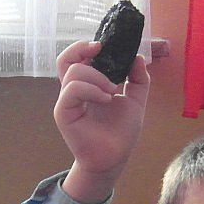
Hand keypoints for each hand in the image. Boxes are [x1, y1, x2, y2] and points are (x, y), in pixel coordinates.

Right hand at [54, 40, 151, 203]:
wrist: (115, 157)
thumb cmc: (121, 132)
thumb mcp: (136, 100)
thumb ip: (138, 78)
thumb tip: (137, 57)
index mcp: (87, 85)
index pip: (77, 58)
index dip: (86, 47)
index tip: (103, 45)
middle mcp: (74, 91)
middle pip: (65, 59)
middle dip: (82, 49)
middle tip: (100, 51)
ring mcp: (67, 102)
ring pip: (73, 72)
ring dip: (96, 77)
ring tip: (112, 92)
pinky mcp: (64, 114)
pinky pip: (72, 90)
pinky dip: (91, 90)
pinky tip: (106, 99)